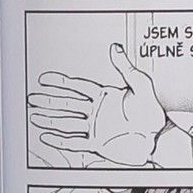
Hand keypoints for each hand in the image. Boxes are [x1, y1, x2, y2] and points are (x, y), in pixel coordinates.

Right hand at [29, 44, 168, 166]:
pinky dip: (60, 141)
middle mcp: (96, 112)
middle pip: (67, 105)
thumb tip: (115, 48)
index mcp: (104, 96)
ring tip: (34, 117)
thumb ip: (125, 67)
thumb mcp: (141, 84)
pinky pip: (75, 144)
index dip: (60, 83)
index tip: (44, 80)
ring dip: (50, 120)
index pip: (77, 87)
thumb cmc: (153, 112)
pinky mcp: (98, 145)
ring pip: (67, 123)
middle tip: (32, 98)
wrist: (159, 137)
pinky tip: (47, 137)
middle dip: (49, 101)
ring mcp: (96, 128)